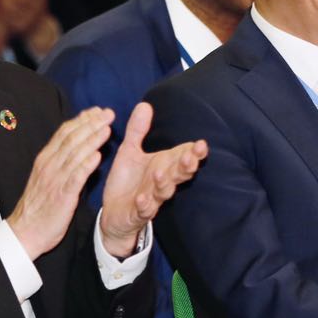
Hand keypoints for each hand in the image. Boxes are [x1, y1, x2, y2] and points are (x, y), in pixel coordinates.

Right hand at [4, 108, 112, 258]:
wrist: (24, 231)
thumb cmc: (38, 205)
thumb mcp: (45, 177)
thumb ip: (59, 161)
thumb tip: (74, 145)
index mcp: (45, 159)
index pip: (64, 133)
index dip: (82, 120)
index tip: (97, 110)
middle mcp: (49, 165)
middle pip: (72, 139)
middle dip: (91, 124)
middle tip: (108, 113)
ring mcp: (55, 180)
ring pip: (75, 154)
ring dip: (92, 140)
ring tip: (107, 128)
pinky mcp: (61, 196)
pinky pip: (75, 178)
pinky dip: (86, 165)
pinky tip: (97, 156)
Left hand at [99, 102, 206, 257]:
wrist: (115, 213)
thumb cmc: (128, 181)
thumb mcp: (130, 152)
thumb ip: (138, 130)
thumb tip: (145, 104)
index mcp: (163, 166)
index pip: (183, 157)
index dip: (194, 152)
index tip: (202, 144)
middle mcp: (161, 182)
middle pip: (179, 174)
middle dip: (186, 166)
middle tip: (190, 157)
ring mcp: (152, 199)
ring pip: (164, 192)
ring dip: (164, 183)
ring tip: (161, 173)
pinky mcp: (138, 213)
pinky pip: (144, 210)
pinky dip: (145, 205)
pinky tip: (143, 199)